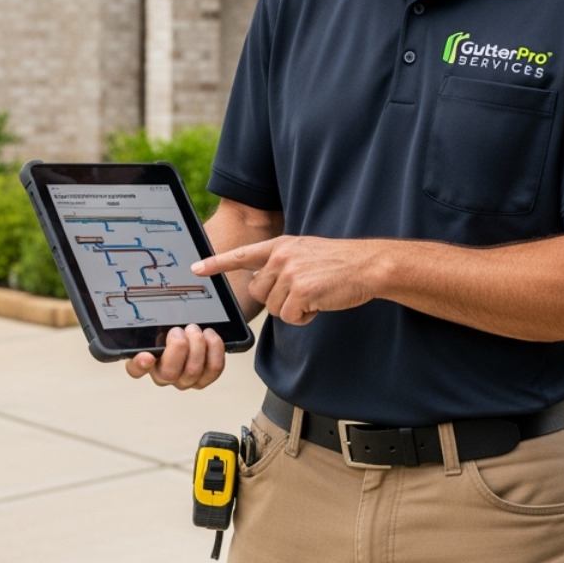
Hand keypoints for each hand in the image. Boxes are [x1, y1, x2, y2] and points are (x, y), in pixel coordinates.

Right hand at [125, 323, 225, 389]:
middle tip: (180, 331)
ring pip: (192, 371)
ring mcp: (184, 379)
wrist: (194, 326)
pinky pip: (213, 368)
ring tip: (195, 330)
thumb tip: (140, 300)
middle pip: (168, 373)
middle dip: (178, 347)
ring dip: (197, 345)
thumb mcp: (161, 317)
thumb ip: (153, 317)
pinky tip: (209, 336)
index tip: (147, 356)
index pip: (135, 369)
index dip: (140, 365)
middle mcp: (163, 373)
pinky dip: (214, 348)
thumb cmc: (174, 323)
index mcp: (145, 358)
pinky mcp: (203, 378)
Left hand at [195, 236, 373, 324]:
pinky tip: (319, 303)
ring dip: (294, 309)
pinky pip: (290, 317)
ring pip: (274, 308)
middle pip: (259, 292)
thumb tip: (261, 282)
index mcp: (279, 245)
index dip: (216, 263)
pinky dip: (305, 317)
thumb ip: (281, 263)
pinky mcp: (301, 291)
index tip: (196, 269)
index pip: (241, 255)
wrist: (367, 265)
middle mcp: (280, 257)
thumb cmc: (339, 262)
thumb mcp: (304, 252)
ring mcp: (290, 273)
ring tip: (315, 294)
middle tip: (301, 293)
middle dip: (277, 300)